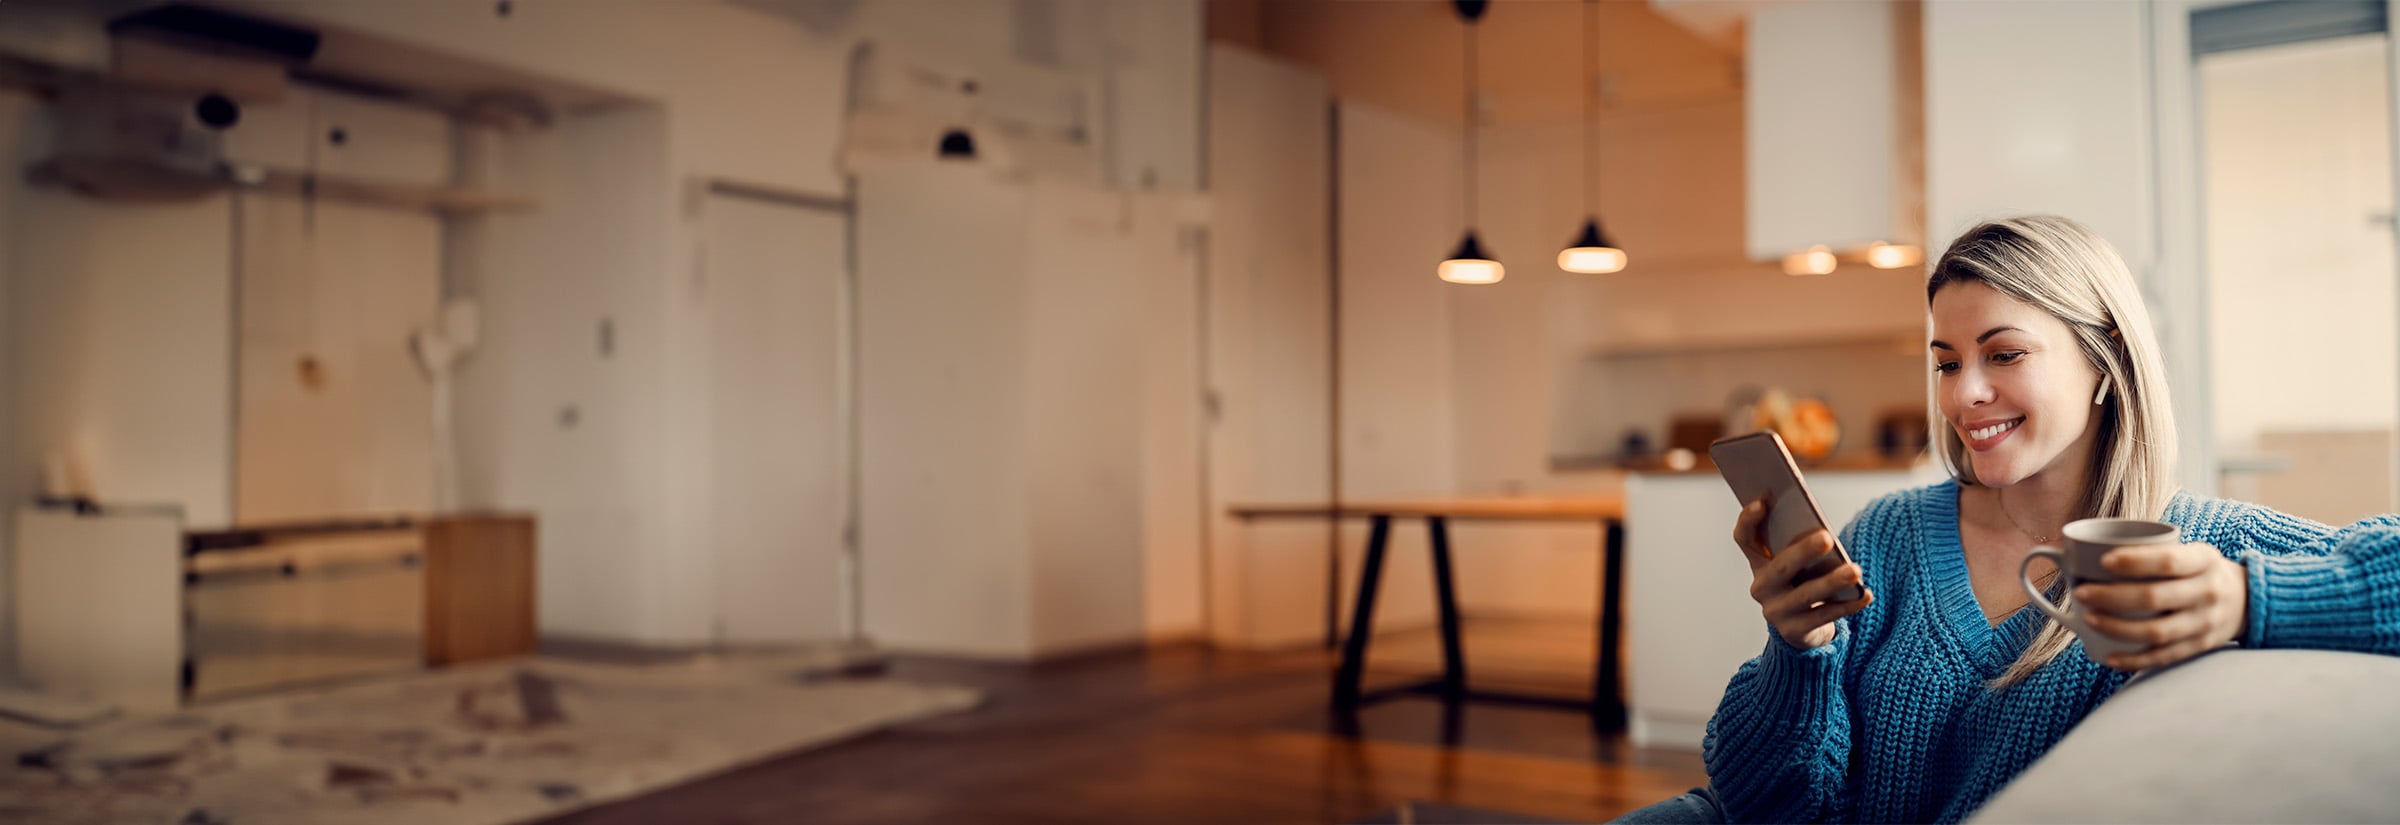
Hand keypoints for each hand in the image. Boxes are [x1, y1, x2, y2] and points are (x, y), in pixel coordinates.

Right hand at [1734, 497, 1871, 650]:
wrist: (1802, 629)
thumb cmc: (1804, 583)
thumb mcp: (1797, 564)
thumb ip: (1801, 546)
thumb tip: (1824, 533)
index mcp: (1759, 563)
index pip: (1744, 539)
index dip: (1748, 521)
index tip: (1762, 502)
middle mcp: (1762, 587)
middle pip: (1780, 567)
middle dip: (1803, 551)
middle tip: (1826, 537)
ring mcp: (1776, 612)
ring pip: (1806, 595)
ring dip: (1832, 582)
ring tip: (1856, 570)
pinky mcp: (1794, 632)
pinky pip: (1824, 617)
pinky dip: (1847, 605)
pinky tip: (1865, 594)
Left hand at [2074, 542, 2246, 670]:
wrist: (2247, 599)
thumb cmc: (2198, 570)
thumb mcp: (2188, 550)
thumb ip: (2149, 550)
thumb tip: (2075, 548)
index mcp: (2204, 560)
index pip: (2167, 561)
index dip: (2134, 562)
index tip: (2102, 561)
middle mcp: (2208, 591)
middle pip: (2154, 597)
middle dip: (2111, 597)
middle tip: (2080, 592)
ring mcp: (2206, 622)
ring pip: (2156, 631)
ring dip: (2117, 627)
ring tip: (2089, 618)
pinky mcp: (2201, 646)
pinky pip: (2164, 656)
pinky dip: (2134, 660)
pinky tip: (2109, 657)